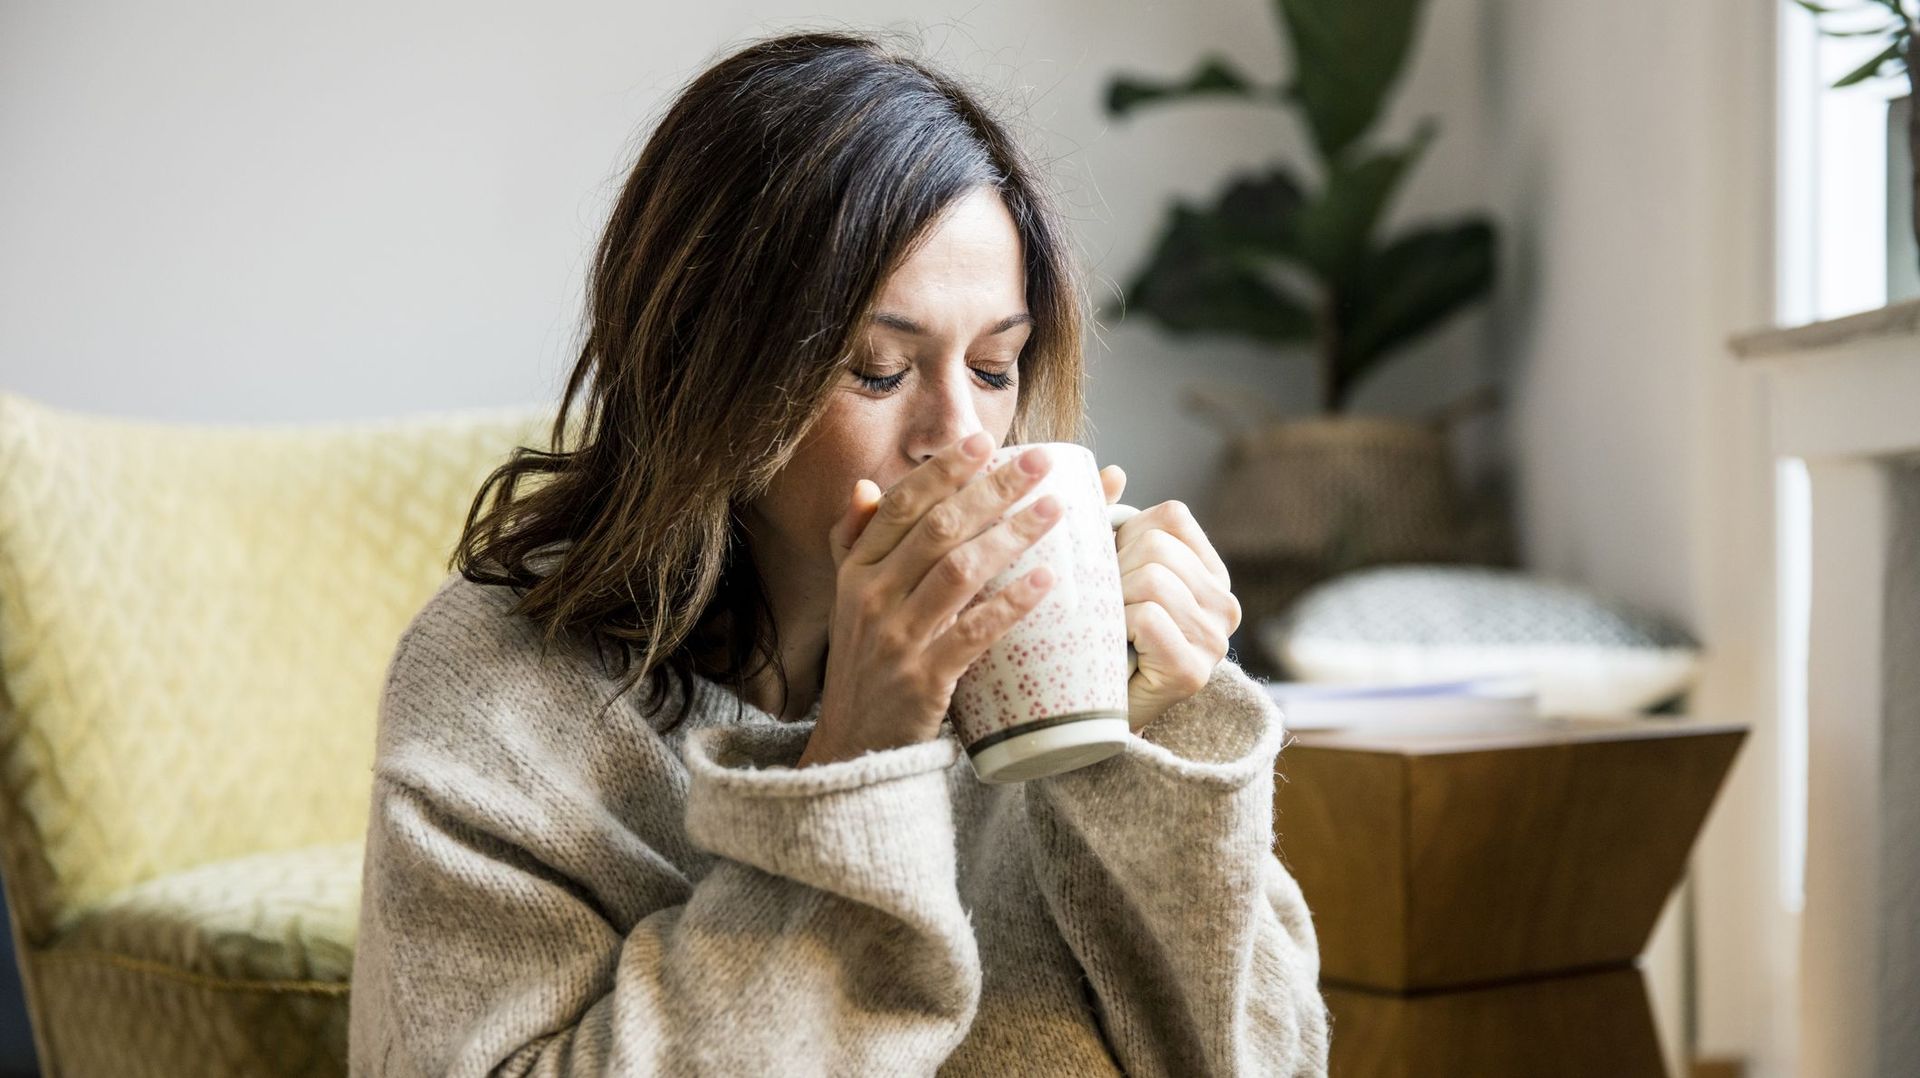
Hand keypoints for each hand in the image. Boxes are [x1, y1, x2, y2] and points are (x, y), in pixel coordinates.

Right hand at [799, 434, 1064, 766]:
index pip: (901, 505)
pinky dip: (1012, 604)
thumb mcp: (848, 600)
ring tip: (1055, 510)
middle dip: (992, 489)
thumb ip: (854, 541)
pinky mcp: (923, 680)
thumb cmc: (864, 665)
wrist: (852, 747)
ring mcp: (895, 639)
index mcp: (856, 571)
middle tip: (1040, 463)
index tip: (984, 440)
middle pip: (937, 529)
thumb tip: (865, 484)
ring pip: (959, 571)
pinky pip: (974, 633)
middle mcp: (870, 597)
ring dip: (1011, 534)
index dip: (944, 470)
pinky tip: (1048, 581)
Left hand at [1098, 465, 1241, 730]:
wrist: (1090, 715)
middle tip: (1108, 608)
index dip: (1128, 535)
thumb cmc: (1098, 635)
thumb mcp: (1108, 571)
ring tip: (1111, 629)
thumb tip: (1113, 472)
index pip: (1171, 517)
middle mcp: (1225, 605)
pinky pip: (1147, 617)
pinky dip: (1119, 627)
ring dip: (1115, 602)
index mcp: (1210, 573)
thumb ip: (1111, 521)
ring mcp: (1214, 641)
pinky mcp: (1192, 671)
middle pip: (1156, 548)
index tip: (1115, 569)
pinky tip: (1116, 648)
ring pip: (1151, 580)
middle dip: (1116, 571)